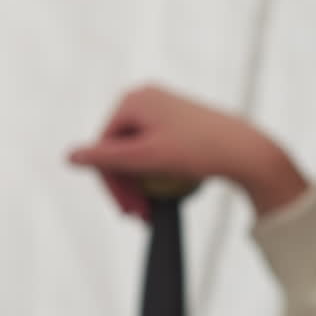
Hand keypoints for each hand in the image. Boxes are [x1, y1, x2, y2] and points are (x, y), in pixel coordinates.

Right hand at [68, 85, 306, 218]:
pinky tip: (166, 193)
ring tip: (152, 210)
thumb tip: (68, 157)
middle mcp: (144, 98)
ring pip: (136, 155)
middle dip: (128, 188)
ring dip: (141, 186)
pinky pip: (154, 152)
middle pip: (119, 152)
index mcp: (132, 100)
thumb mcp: (147, 158)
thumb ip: (106, 159)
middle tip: (140, 217)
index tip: (129, 212)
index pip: (104, 148)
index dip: (112, 185)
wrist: (247, 150)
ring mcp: (161, 109)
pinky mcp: (177, 121)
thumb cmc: (198, 151)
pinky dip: (156, 174)